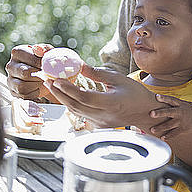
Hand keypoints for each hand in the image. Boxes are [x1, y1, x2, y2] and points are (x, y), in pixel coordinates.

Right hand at [5, 44, 52, 100]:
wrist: (42, 73)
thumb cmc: (44, 60)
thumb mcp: (46, 52)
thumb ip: (45, 49)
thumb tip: (39, 50)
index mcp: (17, 52)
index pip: (30, 58)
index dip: (42, 64)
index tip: (49, 66)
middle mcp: (11, 65)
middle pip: (25, 73)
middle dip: (39, 75)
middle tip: (48, 75)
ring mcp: (10, 79)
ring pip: (22, 86)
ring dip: (37, 85)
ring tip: (45, 82)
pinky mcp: (13, 91)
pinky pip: (23, 95)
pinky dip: (34, 93)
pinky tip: (40, 88)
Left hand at [44, 63, 159, 128]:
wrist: (144, 112)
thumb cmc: (134, 93)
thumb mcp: (118, 78)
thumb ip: (98, 73)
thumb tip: (80, 65)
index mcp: (110, 103)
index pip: (84, 97)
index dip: (69, 89)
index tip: (56, 79)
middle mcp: (103, 115)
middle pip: (75, 106)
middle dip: (59, 92)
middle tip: (47, 79)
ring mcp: (99, 123)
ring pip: (75, 111)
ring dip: (62, 98)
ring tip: (52, 85)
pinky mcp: (97, 126)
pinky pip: (80, 115)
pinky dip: (71, 104)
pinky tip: (65, 95)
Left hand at [149, 94, 191, 139]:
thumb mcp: (185, 104)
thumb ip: (175, 103)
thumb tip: (163, 99)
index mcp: (181, 104)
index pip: (171, 100)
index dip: (164, 98)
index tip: (156, 96)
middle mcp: (180, 112)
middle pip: (169, 112)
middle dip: (160, 113)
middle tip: (151, 113)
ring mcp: (182, 121)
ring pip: (169, 125)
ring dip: (160, 128)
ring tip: (152, 130)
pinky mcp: (183, 129)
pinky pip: (174, 133)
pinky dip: (168, 136)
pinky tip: (162, 138)